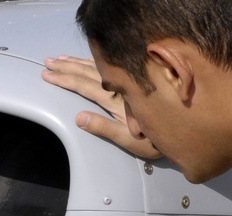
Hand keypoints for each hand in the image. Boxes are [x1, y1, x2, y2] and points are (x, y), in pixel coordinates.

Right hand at [42, 55, 162, 159]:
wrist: (183, 129)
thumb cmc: (154, 140)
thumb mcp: (128, 140)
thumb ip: (103, 128)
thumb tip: (79, 118)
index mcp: (116, 100)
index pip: (84, 86)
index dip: (65, 80)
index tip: (48, 75)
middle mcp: (121, 86)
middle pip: (88, 72)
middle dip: (66, 67)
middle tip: (48, 63)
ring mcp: (127, 82)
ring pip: (98, 66)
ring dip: (77, 62)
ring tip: (60, 59)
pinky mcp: (134, 80)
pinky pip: (110, 66)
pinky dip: (94, 62)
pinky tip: (85, 61)